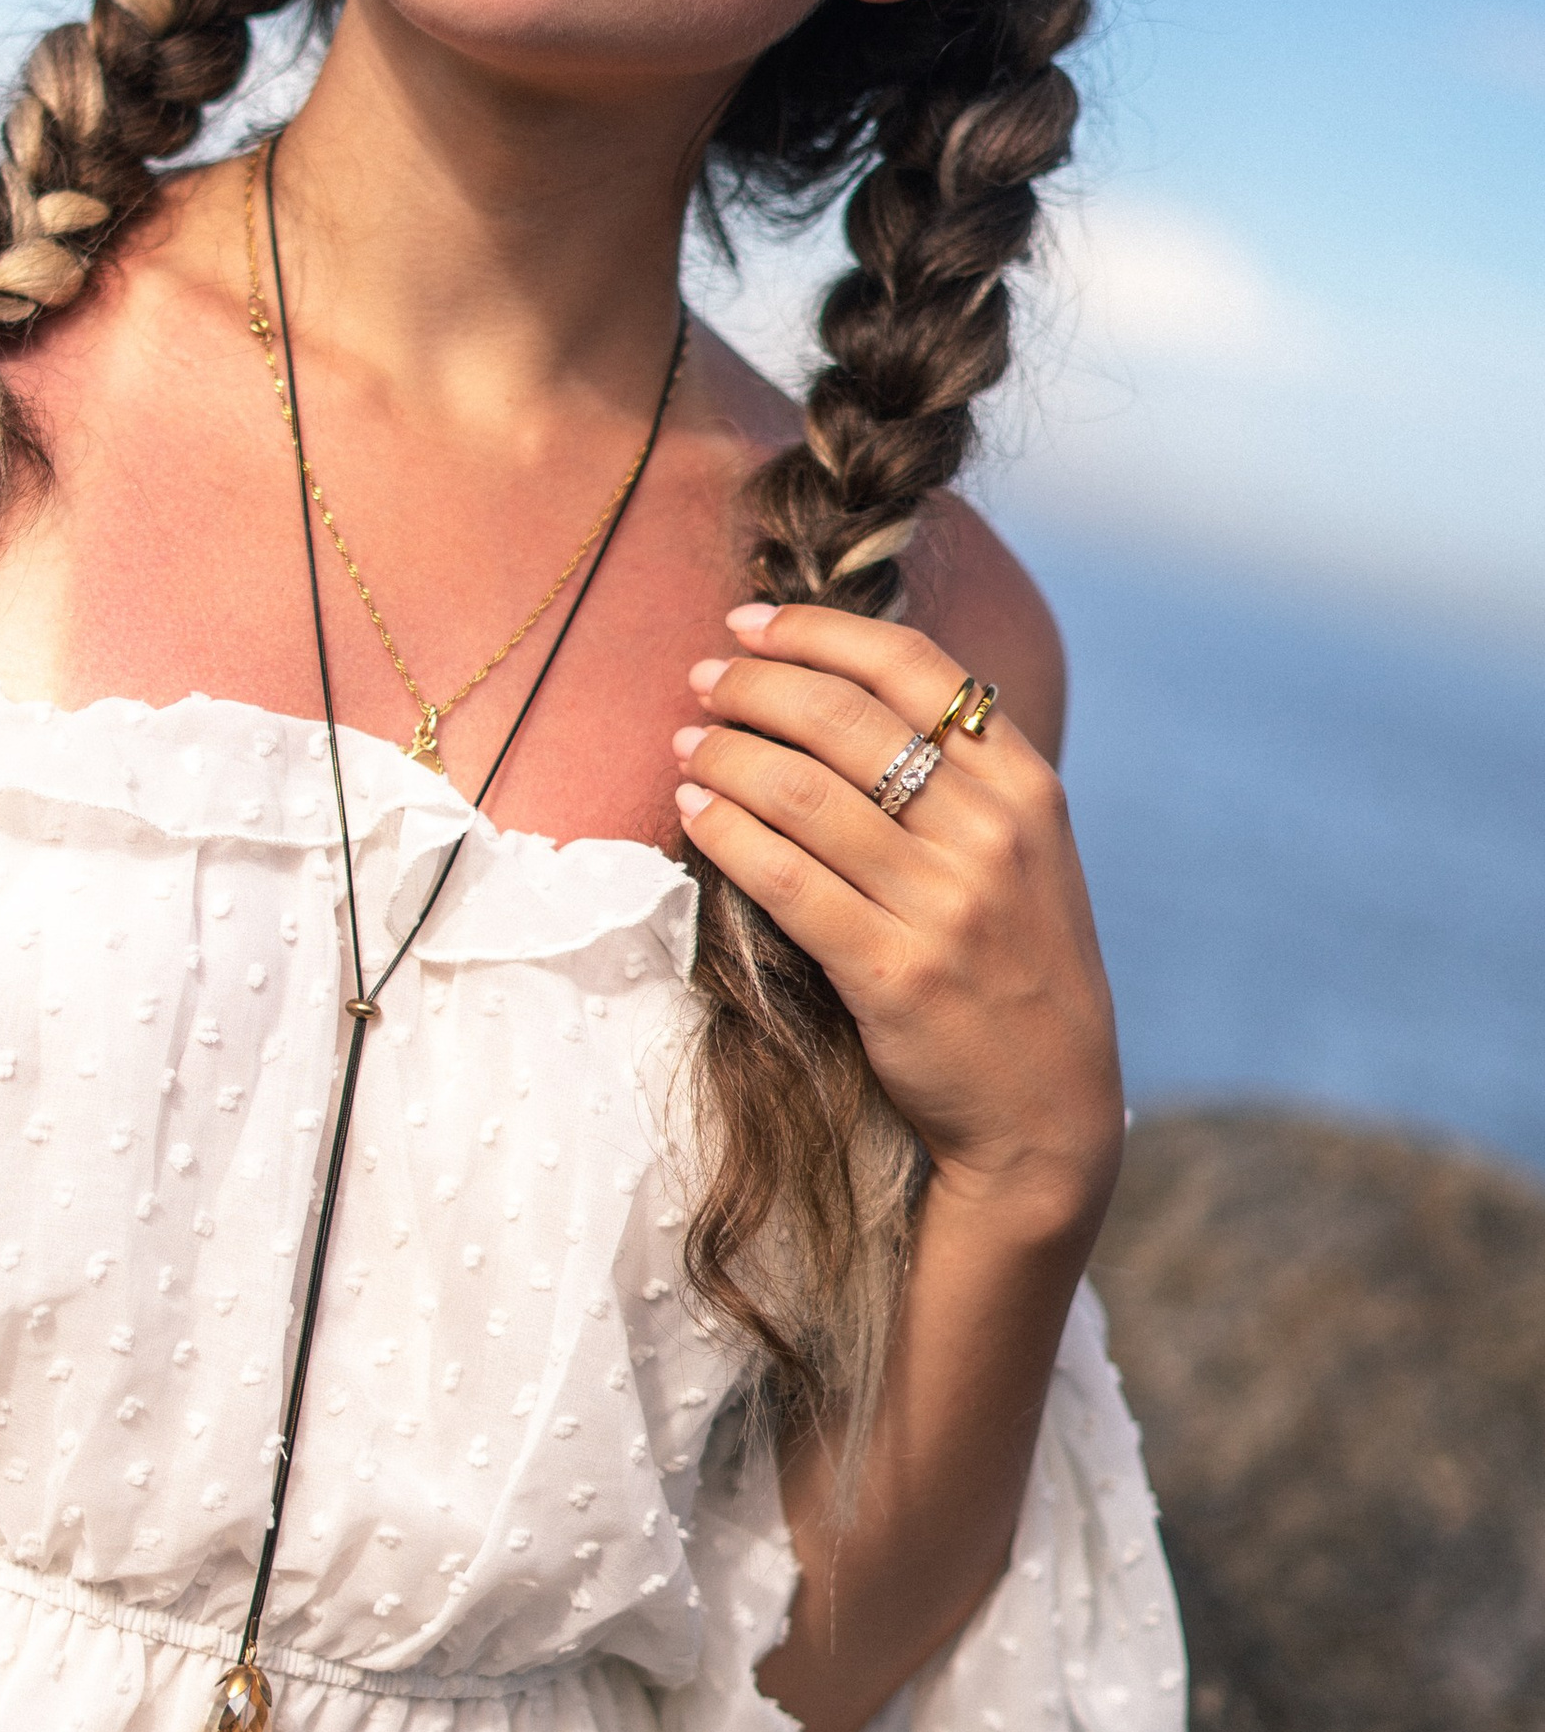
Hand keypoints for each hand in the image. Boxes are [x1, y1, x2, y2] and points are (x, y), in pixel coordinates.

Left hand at [675, 599, 1122, 1236]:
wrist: (1047, 1108)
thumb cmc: (1016, 968)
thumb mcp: (1026, 855)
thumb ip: (962, 777)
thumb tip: (842, 692)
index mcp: (1027, 789)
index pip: (913, 668)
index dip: (819, 631)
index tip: (753, 622)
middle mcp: (991, 835)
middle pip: (843, 718)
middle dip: (753, 685)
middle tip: (702, 682)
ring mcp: (943, 905)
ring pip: (800, 792)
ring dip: (724, 753)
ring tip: (685, 744)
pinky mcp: (890, 973)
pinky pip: (784, 878)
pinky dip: (725, 831)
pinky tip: (692, 810)